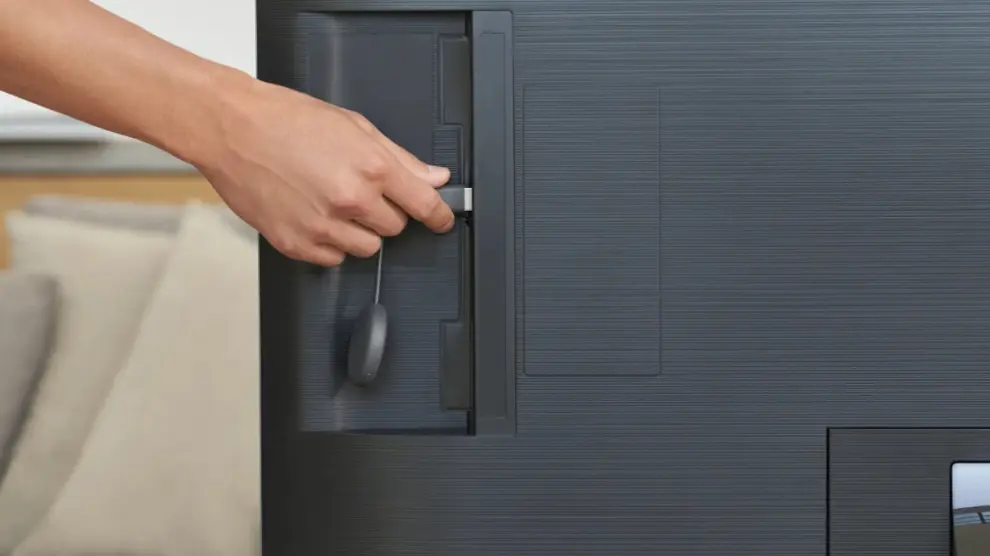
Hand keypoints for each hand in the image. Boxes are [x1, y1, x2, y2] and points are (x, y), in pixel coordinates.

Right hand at [194, 79, 453, 265]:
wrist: (231, 128)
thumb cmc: (285, 119)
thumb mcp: (353, 126)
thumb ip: (399, 157)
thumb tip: (434, 178)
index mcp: (370, 168)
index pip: (423, 205)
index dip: (439, 216)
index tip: (443, 221)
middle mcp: (350, 200)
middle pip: (395, 228)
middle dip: (385, 212)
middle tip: (359, 190)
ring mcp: (322, 226)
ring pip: (367, 248)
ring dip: (359, 231)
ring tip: (332, 202)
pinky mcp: (296, 244)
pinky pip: (333, 259)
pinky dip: (330, 244)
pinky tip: (314, 215)